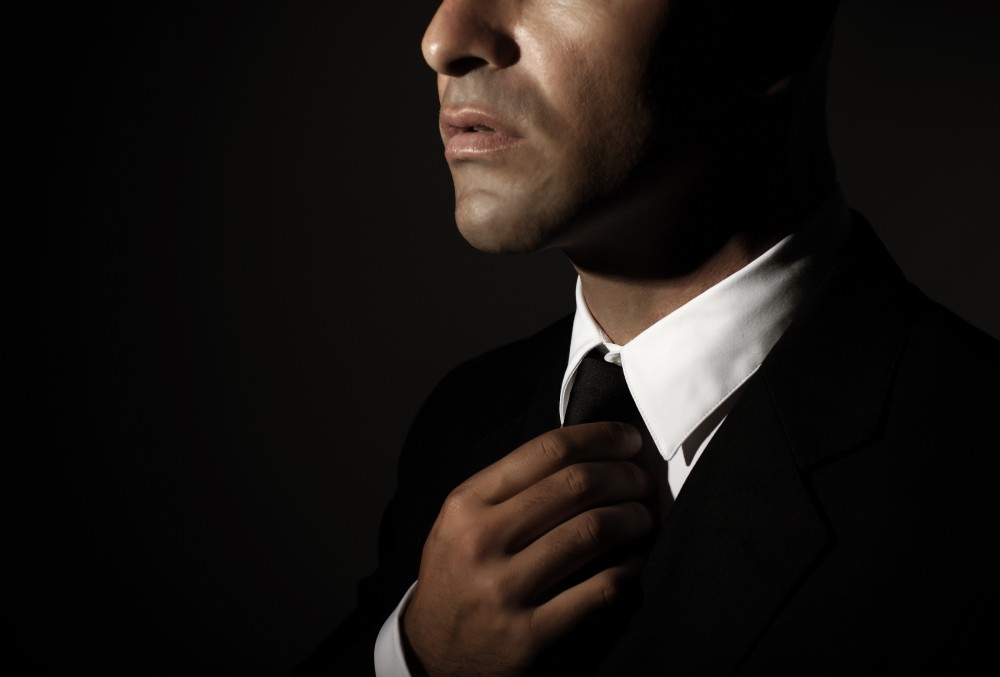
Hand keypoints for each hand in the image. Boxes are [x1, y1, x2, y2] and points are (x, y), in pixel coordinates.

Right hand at [402, 422, 654, 676]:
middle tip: (642, 481)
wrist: (431, 655)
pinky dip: (628, 570)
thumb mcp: (461, 523)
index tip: (626, 439)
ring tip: (643, 518)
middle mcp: (481, 541)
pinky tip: (633, 563)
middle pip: (576, 485)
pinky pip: (599, 590)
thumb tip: (586, 455)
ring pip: (592, 531)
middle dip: (624, 476)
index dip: (598, 438)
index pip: (545, 451)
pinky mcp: (529, 635)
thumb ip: (510, 489)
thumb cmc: (456, 578)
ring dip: (633, 519)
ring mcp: (504, 589)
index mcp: (465, 504)